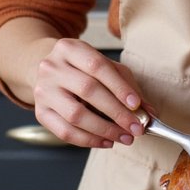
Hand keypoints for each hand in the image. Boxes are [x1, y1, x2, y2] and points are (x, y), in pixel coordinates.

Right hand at [32, 38, 151, 148]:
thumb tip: (149, 112)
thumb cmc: (82, 68)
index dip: (119, 86)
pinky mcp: (40, 113)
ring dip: (104, 129)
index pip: (97, 66)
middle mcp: (52, 67)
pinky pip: (65, 132)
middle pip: (87, 90)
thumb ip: (127, 85)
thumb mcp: (104, 66)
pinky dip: (89, 140)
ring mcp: (43, 91)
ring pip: (75, 115)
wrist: (47, 71)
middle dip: (116, 112)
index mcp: (69, 48)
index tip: (136, 104)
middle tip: (136, 127)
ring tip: (124, 137)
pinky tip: (106, 141)